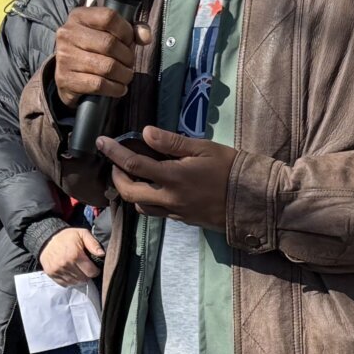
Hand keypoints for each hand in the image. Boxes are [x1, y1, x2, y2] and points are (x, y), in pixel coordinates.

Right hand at [39, 227, 103, 286]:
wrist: (47, 239)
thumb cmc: (67, 237)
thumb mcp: (82, 234)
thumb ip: (93, 243)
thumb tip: (102, 254)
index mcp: (75, 255)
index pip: (91, 272)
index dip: (95, 271)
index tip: (94, 267)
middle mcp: (66, 264)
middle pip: (83, 279)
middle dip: (87, 275)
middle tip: (86, 268)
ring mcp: (58, 270)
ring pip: (75, 283)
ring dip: (79, 278)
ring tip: (78, 270)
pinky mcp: (52, 274)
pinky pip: (65, 284)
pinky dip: (70, 280)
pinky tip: (71, 273)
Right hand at [52, 7, 149, 107]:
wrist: (68, 76)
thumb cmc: (93, 50)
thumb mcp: (108, 33)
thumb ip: (131, 31)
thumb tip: (146, 37)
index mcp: (79, 16)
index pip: (109, 17)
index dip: (126, 31)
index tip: (129, 41)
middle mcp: (68, 34)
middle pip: (109, 43)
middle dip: (127, 56)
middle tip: (129, 63)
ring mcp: (65, 57)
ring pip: (107, 67)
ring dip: (124, 74)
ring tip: (126, 75)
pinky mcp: (66, 79)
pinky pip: (99, 85)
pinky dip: (115, 88)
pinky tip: (119, 88)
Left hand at [97, 128, 236, 230]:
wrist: (252, 200)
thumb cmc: (230, 168)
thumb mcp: (204, 148)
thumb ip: (172, 142)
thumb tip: (145, 133)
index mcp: (174, 177)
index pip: (133, 165)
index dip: (113, 152)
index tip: (101, 142)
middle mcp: (169, 198)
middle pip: (129, 192)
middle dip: (116, 177)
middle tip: (114, 163)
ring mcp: (175, 212)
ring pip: (139, 207)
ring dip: (129, 192)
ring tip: (130, 176)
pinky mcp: (182, 220)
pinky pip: (155, 212)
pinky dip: (145, 201)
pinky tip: (151, 189)